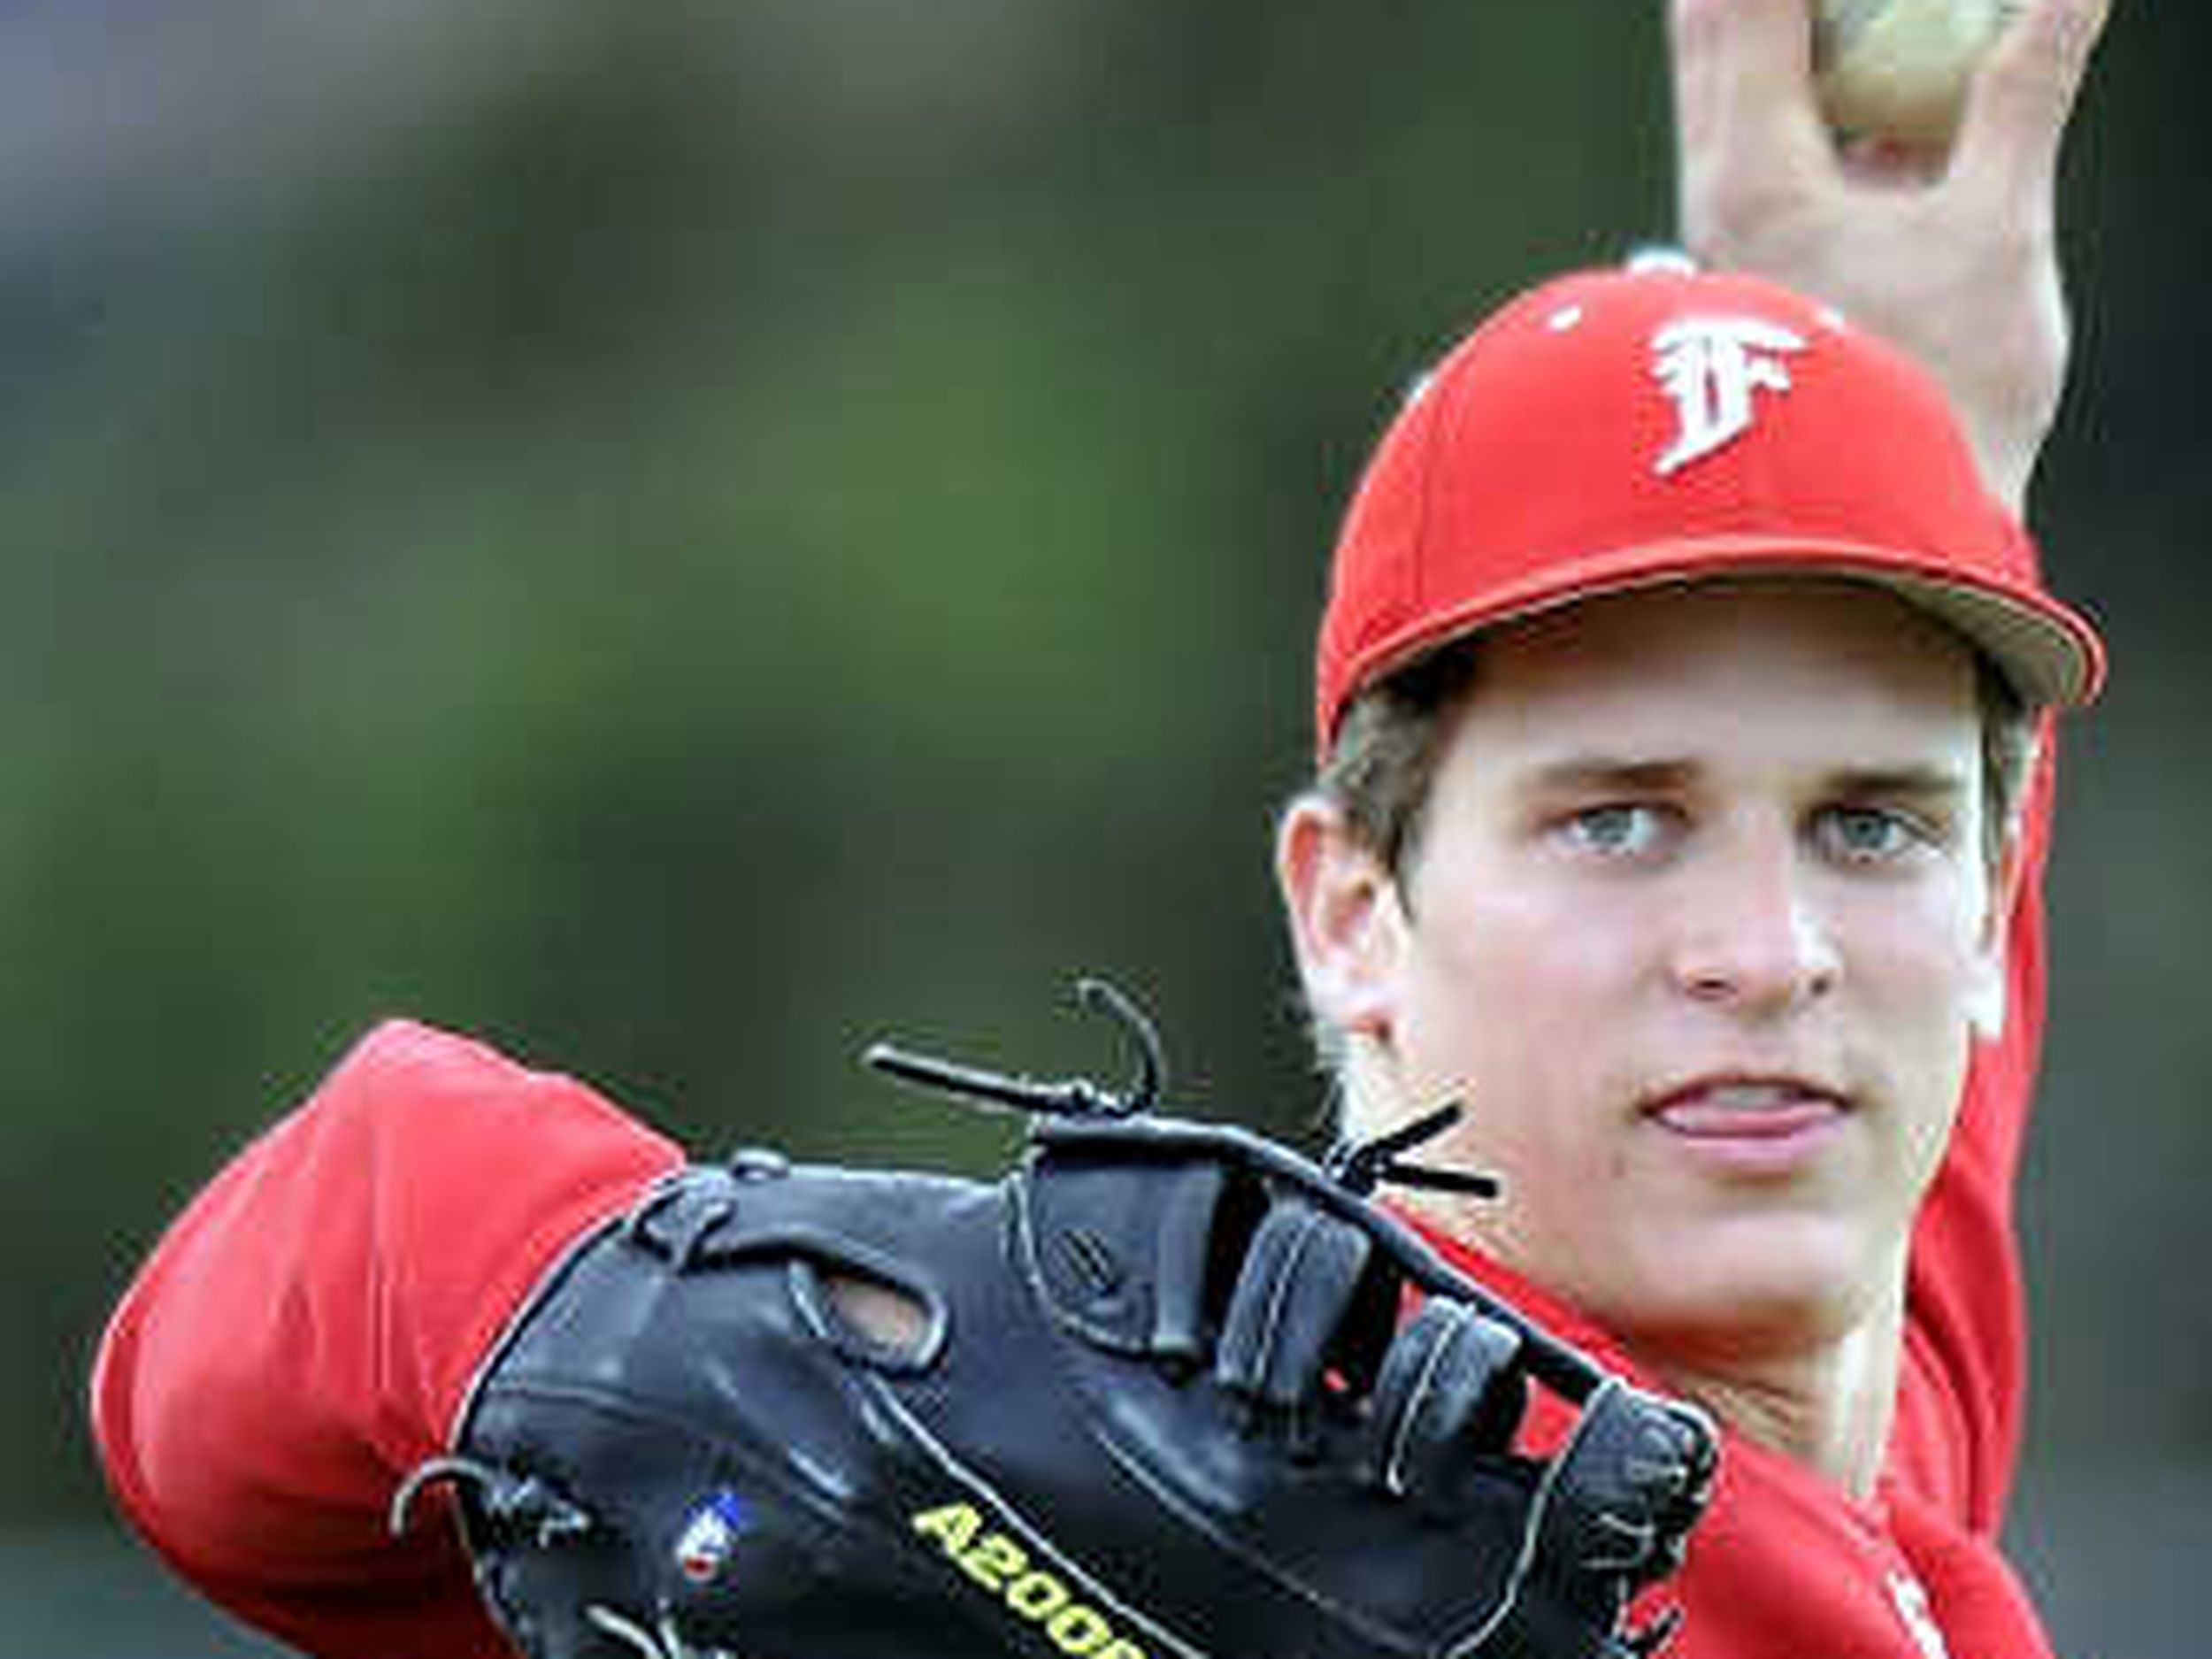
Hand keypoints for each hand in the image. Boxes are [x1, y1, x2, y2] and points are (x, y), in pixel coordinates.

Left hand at [1669, 0, 2112, 514]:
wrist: (1889, 531)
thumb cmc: (1940, 393)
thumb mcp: (2000, 225)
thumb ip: (2027, 90)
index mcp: (1751, 177)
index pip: (1743, 9)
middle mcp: (1714, 199)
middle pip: (1717, 36)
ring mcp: (1729, 236)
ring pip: (1738, 94)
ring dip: (1787, 33)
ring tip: (1849, 25)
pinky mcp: (1761, 266)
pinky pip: (1775, 149)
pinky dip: (1814, 93)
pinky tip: (1872, 84)